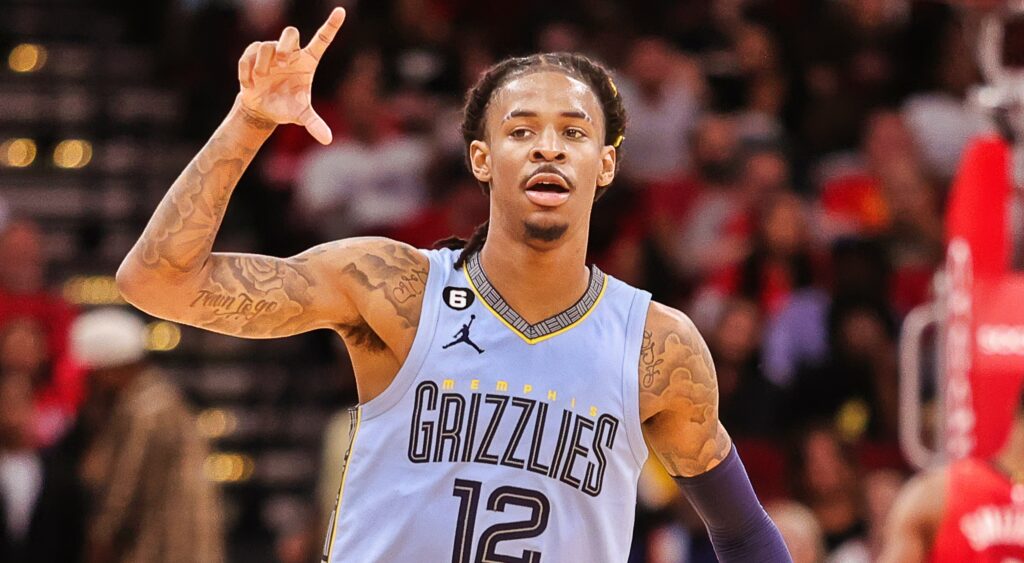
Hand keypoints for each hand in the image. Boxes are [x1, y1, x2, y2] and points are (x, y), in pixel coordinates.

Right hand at [237, 7, 345, 144]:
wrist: (263, 109)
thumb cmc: (287, 107)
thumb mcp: (301, 115)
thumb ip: (314, 123)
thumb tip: (327, 140)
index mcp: (307, 62)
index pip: (321, 40)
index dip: (331, 25)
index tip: (341, 11)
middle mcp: (290, 53)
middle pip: (290, 32)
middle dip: (285, 44)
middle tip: (283, 62)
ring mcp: (271, 53)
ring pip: (266, 45)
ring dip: (263, 63)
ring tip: (262, 78)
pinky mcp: (252, 56)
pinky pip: (248, 54)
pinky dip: (247, 70)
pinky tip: (250, 84)